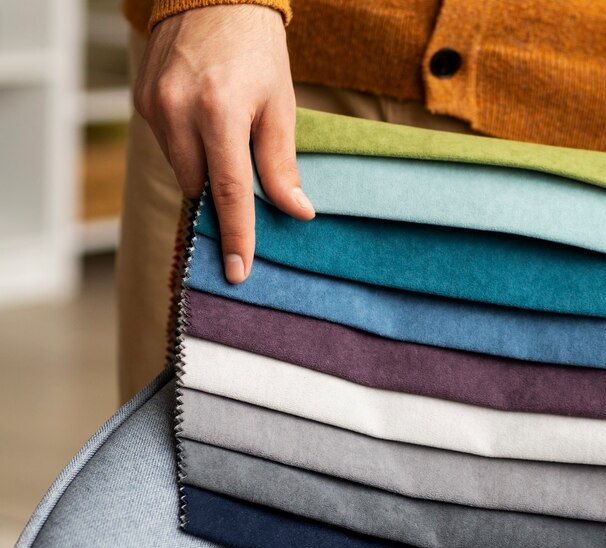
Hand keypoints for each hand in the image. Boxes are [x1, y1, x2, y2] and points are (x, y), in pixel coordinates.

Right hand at [133, 5, 313, 283]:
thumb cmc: (257, 51)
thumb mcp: (280, 106)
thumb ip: (282, 164)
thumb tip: (298, 213)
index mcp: (221, 112)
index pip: (230, 190)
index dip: (237, 234)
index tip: (239, 270)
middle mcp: (179, 110)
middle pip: (200, 186)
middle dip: (222, 194)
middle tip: (244, 181)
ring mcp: (154, 105)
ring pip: (180, 169)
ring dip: (204, 169)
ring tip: (226, 135)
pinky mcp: (141, 100)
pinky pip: (166, 146)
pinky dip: (187, 147)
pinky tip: (205, 122)